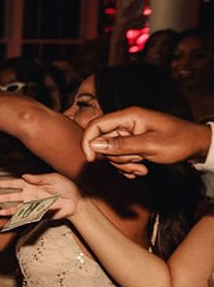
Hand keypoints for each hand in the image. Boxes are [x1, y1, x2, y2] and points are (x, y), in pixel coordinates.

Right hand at [0, 174, 80, 218]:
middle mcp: (29, 195)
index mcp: (31, 184)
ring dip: (5, 210)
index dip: (0, 184)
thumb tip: (24, 176)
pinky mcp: (39, 214)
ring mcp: (33, 205)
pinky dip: (17, 218)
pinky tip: (10, 219)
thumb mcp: (54, 178)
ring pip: (15, 208)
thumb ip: (39, 178)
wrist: (78, 200)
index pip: (12, 184)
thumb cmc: (67, 186)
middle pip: (10, 196)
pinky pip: (25, 216)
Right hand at [81, 107, 212, 176]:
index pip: (96, 125)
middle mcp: (126, 123)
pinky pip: (120, 157)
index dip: (88, 141)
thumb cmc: (179, 141)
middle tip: (136, 163)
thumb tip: (94, 145)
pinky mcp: (132, 144)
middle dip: (116, 158)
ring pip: (111, 152)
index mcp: (129, 116)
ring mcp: (129, 134)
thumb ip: (121, 145)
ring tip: (142, 168)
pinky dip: (127, 166)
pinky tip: (140, 169)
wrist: (197, 146)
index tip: (91, 159)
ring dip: (124, 164)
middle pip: (103, 142)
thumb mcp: (150, 145)